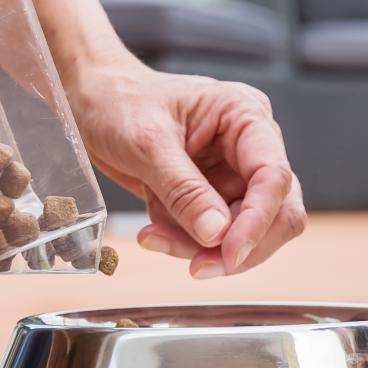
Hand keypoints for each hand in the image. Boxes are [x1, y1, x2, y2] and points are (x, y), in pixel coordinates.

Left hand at [67, 62, 304, 278]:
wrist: (91, 102)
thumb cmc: (119, 101)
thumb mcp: (147, 143)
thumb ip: (184, 190)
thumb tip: (216, 233)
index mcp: (246, 116)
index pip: (273, 175)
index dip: (258, 220)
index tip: (231, 253)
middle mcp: (250, 146)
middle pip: (276, 210)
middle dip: (238, 243)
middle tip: (199, 266)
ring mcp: (233, 173)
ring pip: (244, 230)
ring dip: (202, 246)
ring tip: (156, 236)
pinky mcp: (213, 195)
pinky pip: (214, 234)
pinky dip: (185, 242)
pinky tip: (155, 229)